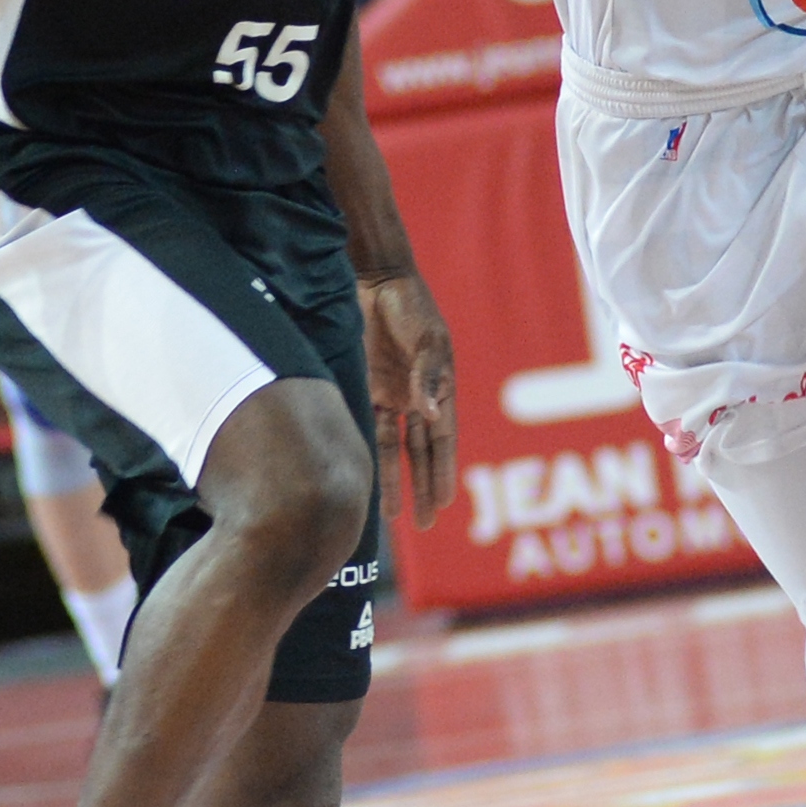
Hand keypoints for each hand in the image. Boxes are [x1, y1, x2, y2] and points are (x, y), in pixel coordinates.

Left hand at [357, 267, 456, 533]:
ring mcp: (391, 394)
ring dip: (394, 480)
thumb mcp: (427, 340)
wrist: (376, 280)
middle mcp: (417, 398)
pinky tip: (363, 478)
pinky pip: (368, 428)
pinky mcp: (366, 387)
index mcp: (440, 389)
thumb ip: (428, 377)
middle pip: (421, 453)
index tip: (442, 505)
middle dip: (423, 487)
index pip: (442, 441)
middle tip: (426, 526)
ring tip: (390, 516)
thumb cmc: (410, 306)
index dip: (442, 473)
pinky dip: (367, 452)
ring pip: (394, 447)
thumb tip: (430, 416)